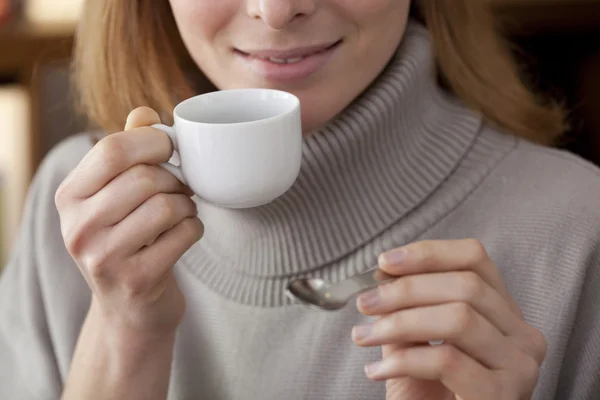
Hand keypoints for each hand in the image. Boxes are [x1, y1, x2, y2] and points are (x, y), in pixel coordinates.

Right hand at [55, 107, 202, 336]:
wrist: (130, 308)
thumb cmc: (127, 240)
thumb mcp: (116, 195)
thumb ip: (128, 151)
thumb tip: (144, 114)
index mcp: (69, 197)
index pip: (111, 150)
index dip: (152, 142)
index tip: (169, 150)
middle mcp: (78, 227)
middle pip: (145, 178)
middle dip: (175, 179)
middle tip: (180, 188)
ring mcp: (104, 258)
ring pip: (167, 206)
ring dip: (187, 205)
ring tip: (181, 212)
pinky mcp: (137, 280)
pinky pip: (185, 234)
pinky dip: (195, 228)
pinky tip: (185, 233)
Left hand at [352, 239, 546, 399]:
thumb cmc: (429, 395)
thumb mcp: (416, 343)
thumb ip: (408, 308)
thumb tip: (385, 273)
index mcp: (504, 315)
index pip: (475, 259)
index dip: (429, 253)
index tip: (385, 262)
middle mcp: (523, 336)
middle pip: (467, 286)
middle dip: (406, 289)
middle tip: (365, 303)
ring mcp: (519, 367)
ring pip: (458, 318)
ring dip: (400, 322)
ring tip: (364, 336)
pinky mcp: (503, 396)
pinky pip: (448, 360)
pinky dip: (404, 360)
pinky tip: (377, 370)